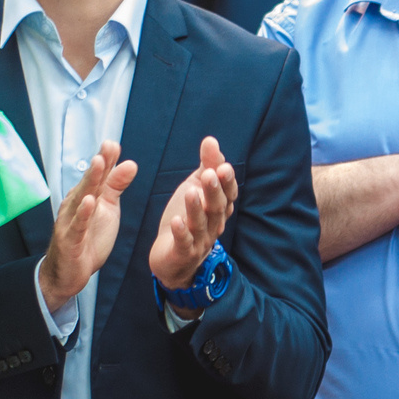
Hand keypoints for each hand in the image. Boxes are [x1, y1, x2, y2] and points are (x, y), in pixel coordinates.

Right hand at [38, 140, 138, 310]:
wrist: (68, 272)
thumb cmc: (88, 237)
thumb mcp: (108, 209)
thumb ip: (116, 186)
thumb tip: (130, 163)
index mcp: (87, 196)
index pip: (98, 175)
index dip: (106, 159)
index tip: (113, 143)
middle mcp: (76, 205)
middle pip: (89, 182)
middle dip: (99, 165)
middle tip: (108, 147)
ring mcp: (71, 221)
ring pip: (81, 198)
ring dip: (90, 181)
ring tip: (98, 164)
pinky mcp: (70, 240)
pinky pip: (77, 225)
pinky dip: (82, 214)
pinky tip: (88, 202)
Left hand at [149, 136, 236, 290]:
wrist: (171, 258)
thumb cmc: (186, 219)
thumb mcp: (195, 189)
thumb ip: (205, 167)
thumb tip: (211, 140)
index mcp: (218, 209)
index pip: (227, 194)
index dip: (226, 181)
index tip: (222, 165)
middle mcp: (213, 225)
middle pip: (217, 207)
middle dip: (214, 191)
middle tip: (209, 174)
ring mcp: (200, 241)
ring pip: (201, 224)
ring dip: (196, 208)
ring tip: (190, 192)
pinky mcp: (184, 253)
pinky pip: (184, 243)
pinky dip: (181, 232)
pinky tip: (176, 221)